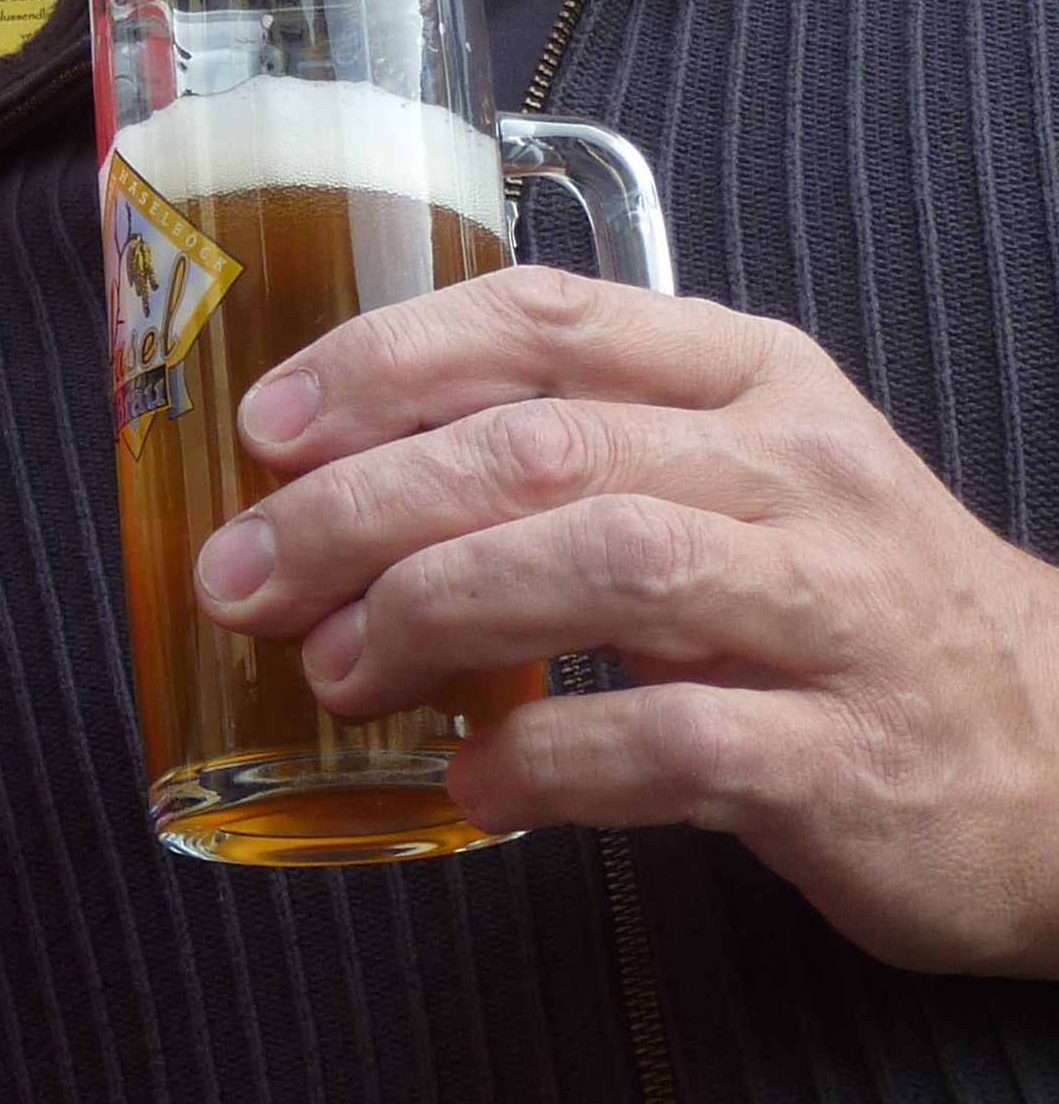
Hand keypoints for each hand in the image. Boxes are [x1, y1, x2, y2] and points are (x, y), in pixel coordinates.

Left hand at [192, 268, 1058, 973]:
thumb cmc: (856, 606)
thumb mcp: (739, 480)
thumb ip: (580, 452)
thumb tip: (352, 474)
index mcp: (750, 375)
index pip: (547, 319)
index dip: (390, 360)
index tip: (269, 423)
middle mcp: (795, 471)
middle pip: (547, 445)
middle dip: (366, 502)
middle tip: (247, 570)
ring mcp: (832, 611)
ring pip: (607, 562)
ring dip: (438, 609)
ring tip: (335, 666)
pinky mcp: (852, 761)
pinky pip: (676, 743)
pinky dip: (552, 760)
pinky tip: (474, 785)